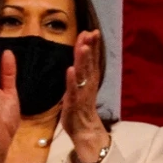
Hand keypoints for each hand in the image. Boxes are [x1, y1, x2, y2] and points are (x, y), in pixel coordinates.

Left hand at [61, 30, 108, 162]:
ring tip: (83, 46)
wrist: (85, 132)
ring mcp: (83, 93)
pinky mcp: (76, 103)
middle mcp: (89, 84)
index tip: (91, 31)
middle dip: (90, 47)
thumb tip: (78, 63)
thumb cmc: (80, 110)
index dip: (91, 45)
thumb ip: (80, 75)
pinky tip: (71, 70)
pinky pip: (74, 90)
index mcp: (89, 80)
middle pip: (90, 62)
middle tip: (91, 32)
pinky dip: (72, 80)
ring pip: (84, 74)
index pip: (91, 59)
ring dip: (84, 60)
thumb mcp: (80, 89)